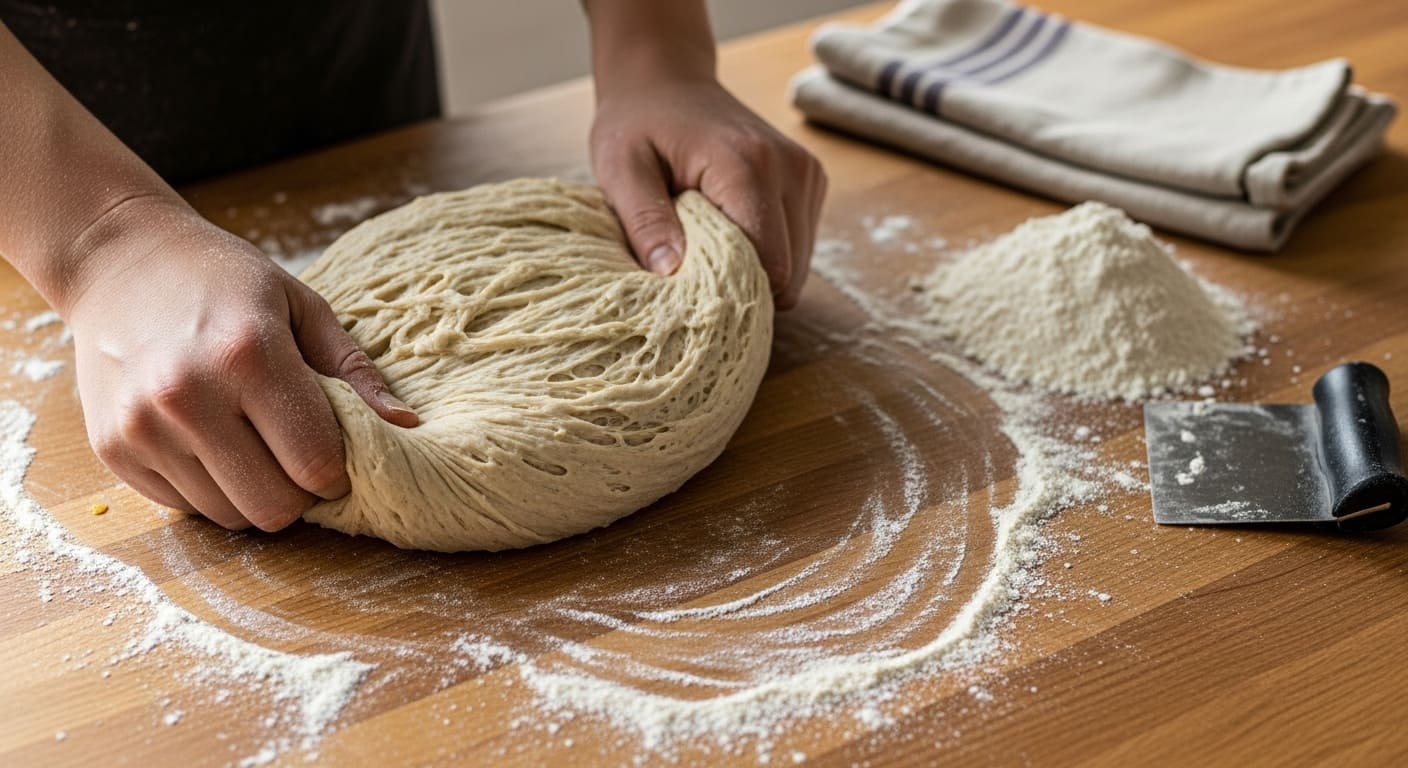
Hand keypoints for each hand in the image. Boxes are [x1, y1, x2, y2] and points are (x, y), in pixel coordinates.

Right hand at [66, 199, 416, 530]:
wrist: (119, 261)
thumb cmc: (225, 280)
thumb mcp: (301, 306)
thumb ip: (354, 370)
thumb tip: (407, 424)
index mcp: (249, 355)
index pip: (316, 464)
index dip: (337, 471)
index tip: (336, 453)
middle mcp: (188, 395)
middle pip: (274, 507)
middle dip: (300, 492)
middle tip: (296, 455)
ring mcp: (142, 426)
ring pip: (229, 516)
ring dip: (253, 494)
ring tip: (250, 443)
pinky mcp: (111, 447)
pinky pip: (184, 507)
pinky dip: (208, 488)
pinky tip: (208, 441)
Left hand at [590, 76, 826, 308]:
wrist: (665, 79)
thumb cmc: (637, 123)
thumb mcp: (620, 170)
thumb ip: (645, 221)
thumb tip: (670, 274)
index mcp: (748, 166)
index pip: (770, 263)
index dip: (734, 294)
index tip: (693, 300)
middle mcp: (791, 169)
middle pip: (790, 270)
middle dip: (745, 287)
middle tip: (696, 277)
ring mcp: (806, 174)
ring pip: (798, 263)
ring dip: (757, 270)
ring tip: (710, 248)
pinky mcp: (809, 181)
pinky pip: (796, 244)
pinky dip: (766, 252)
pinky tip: (729, 234)